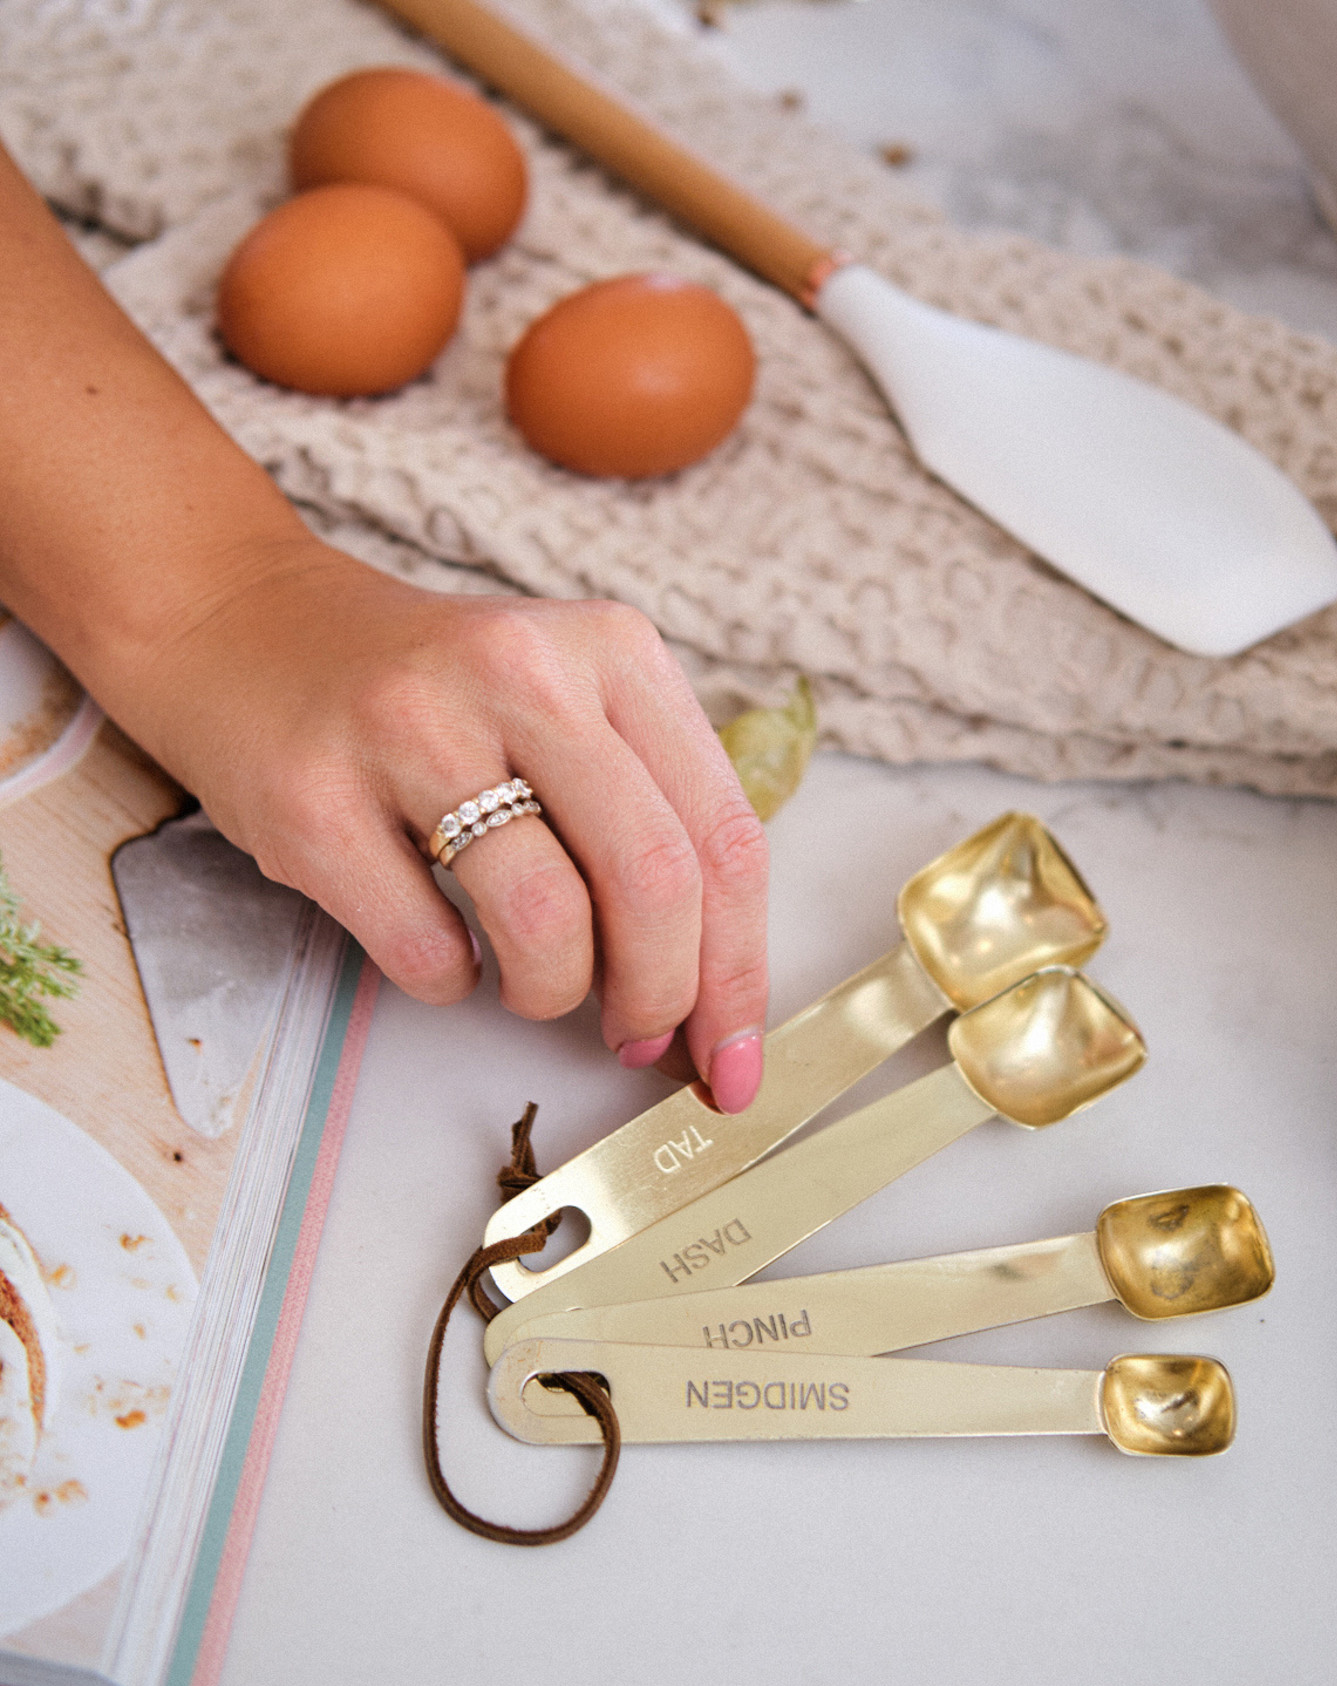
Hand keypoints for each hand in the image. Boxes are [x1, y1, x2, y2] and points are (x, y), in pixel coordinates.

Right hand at [133, 544, 769, 1111]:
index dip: (740, 969)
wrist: (248, 629)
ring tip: (534, 982)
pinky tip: (444, 949)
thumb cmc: (434, 694)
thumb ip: (652, 820)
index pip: (724, 833)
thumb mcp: (568, 703)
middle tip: (637, 1037)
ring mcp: (411, 729)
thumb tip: (712, 1001)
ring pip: (547, 922)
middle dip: (661, 996)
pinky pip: (427, 950)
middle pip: (653, 879)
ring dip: (553, 992)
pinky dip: (451, 984)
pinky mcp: (316, 797)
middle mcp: (522, 672)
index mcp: (613, 650)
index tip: (731, 1055)